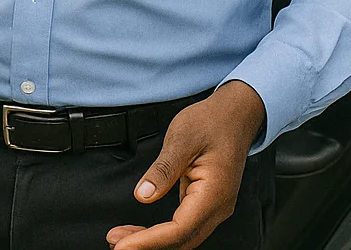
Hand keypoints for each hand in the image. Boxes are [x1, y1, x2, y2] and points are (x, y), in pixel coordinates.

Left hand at [106, 80, 265, 249]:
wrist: (235, 114)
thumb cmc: (211, 121)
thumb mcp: (182, 138)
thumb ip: (163, 169)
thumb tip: (143, 195)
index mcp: (214, 193)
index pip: (179, 229)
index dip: (149, 241)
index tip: (123, 245)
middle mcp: (218, 206)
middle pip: (182, 241)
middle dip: (147, 245)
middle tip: (115, 242)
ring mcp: (214, 207)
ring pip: (183, 237)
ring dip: (153, 241)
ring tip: (122, 238)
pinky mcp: (206, 203)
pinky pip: (183, 226)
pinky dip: (162, 232)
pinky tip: (142, 230)